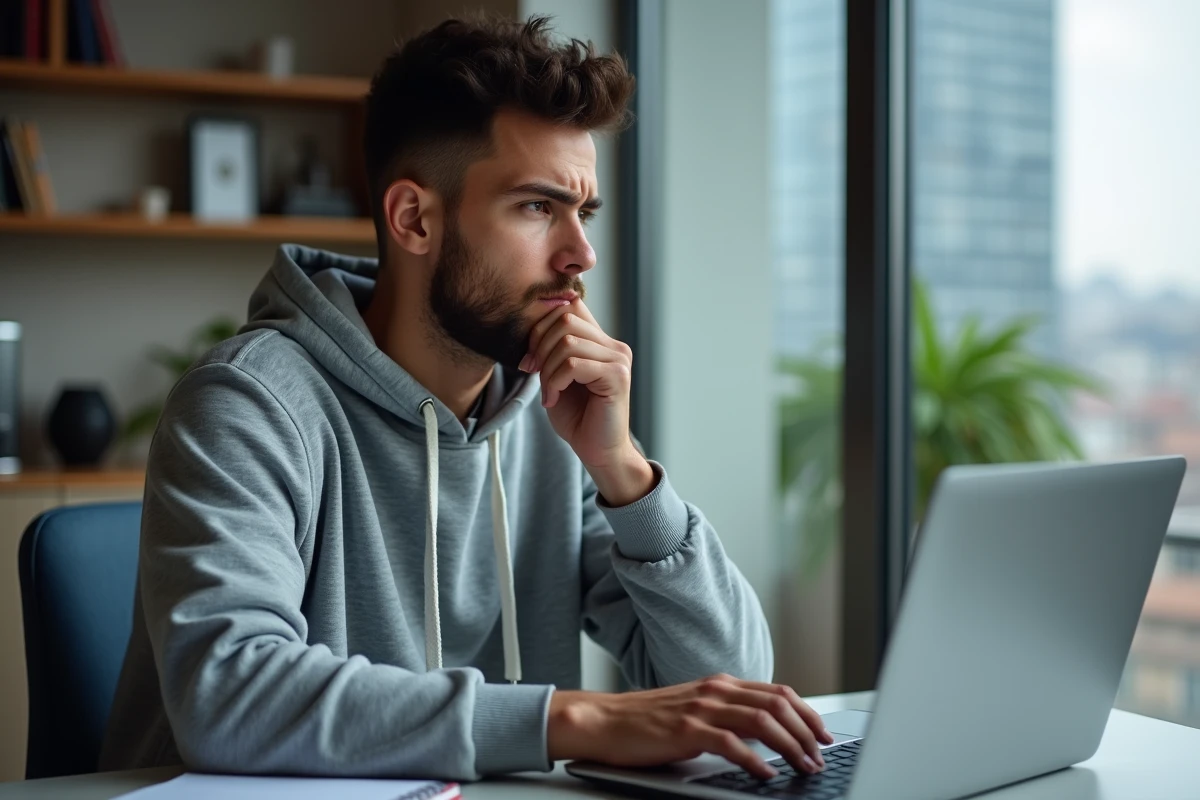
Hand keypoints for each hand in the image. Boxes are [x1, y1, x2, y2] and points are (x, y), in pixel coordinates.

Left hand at [521, 299, 634, 470]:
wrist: (598, 451)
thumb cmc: (576, 416)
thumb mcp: (556, 375)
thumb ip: (551, 348)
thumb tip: (530, 321)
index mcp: (600, 341)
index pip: (570, 304)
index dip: (542, 322)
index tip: (531, 355)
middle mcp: (614, 345)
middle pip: (565, 318)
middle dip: (540, 346)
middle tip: (533, 373)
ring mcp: (618, 359)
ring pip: (567, 342)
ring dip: (547, 369)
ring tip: (547, 391)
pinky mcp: (618, 376)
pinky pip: (574, 364)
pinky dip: (555, 382)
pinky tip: (553, 399)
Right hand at [546, 674, 834, 778]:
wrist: (604, 721)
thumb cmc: (646, 722)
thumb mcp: (694, 710)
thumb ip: (726, 716)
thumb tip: (765, 738)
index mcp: (720, 684)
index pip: (777, 692)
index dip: (806, 713)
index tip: (823, 734)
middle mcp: (715, 690)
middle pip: (777, 704)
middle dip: (806, 731)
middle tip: (821, 755)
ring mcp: (701, 708)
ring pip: (762, 721)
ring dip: (790, 746)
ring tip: (804, 766)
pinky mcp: (686, 729)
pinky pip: (731, 743)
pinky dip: (755, 760)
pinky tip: (766, 774)